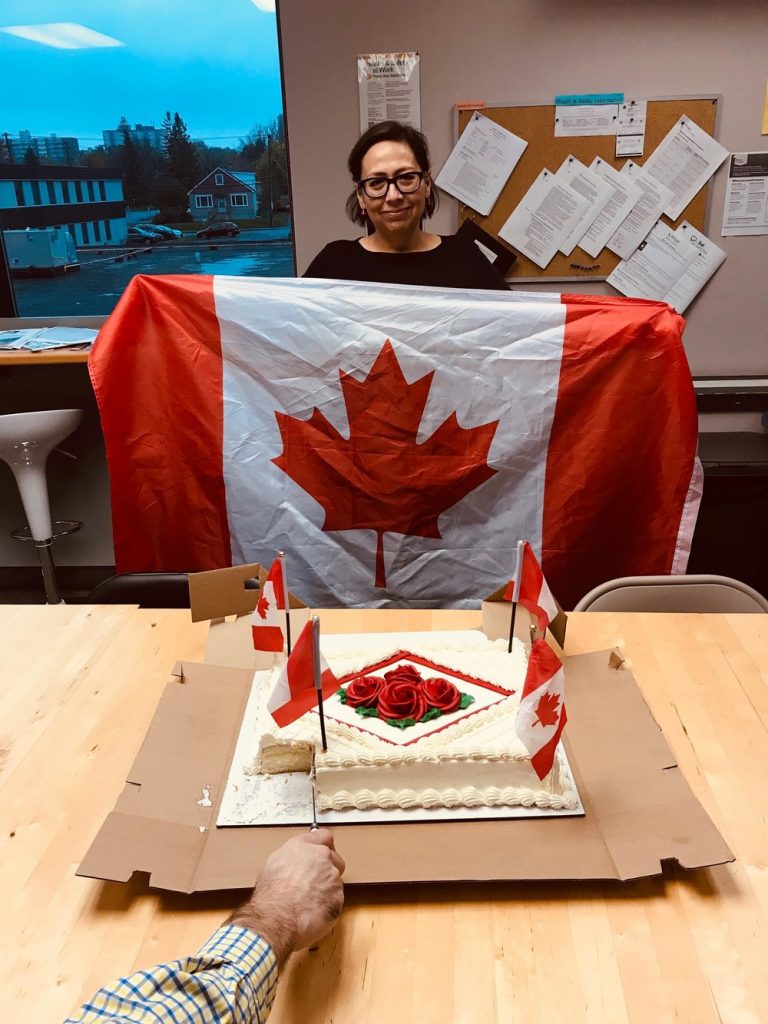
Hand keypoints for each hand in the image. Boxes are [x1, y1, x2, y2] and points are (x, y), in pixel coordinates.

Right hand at [227, 830, 344, 965]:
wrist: (277, 919)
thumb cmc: (271, 896)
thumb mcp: (273, 865)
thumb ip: (291, 857)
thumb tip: (295, 861)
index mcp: (303, 845)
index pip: (323, 836)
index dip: (323, 846)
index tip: (322, 852)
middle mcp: (321, 856)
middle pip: (333, 857)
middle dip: (327, 868)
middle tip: (314, 881)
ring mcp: (332, 875)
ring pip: (335, 880)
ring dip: (326, 888)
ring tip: (308, 901)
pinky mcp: (339, 895)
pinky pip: (336, 898)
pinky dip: (328, 904)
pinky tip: (313, 910)